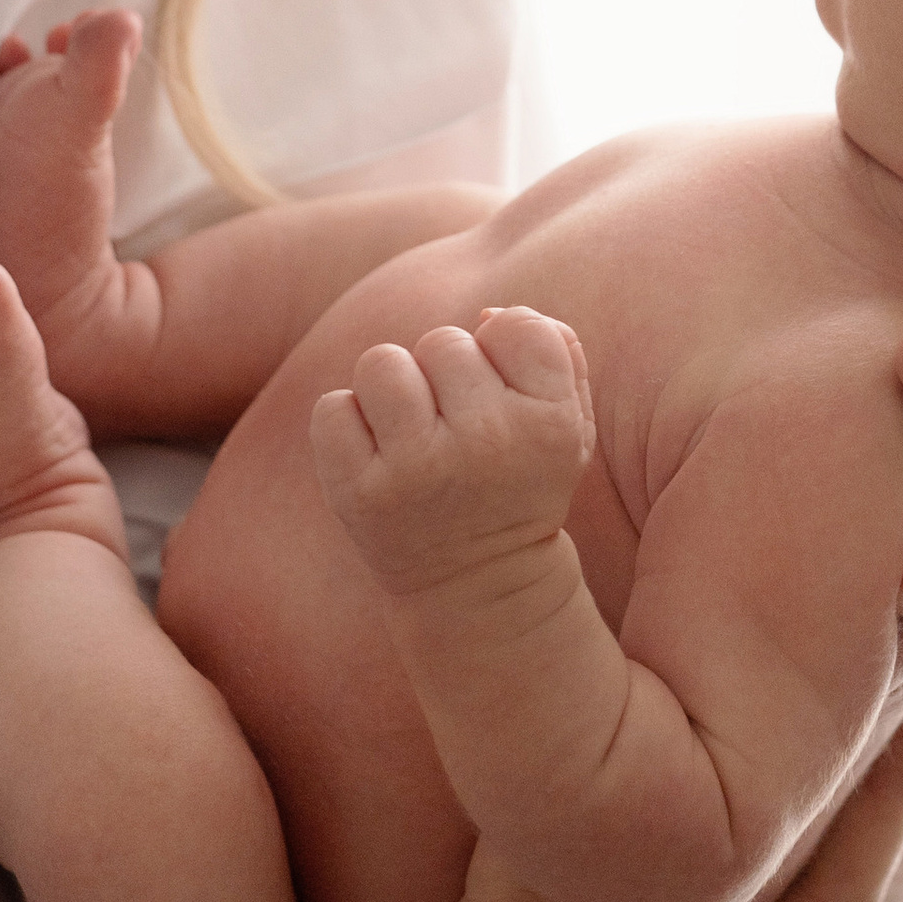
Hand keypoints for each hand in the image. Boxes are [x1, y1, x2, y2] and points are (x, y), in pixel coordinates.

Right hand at [24, 694, 902, 901]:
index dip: (888, 794)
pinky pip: (604, 868)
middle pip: (780, 885)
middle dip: (815, 762)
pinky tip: (612, 703)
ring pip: (690, 872)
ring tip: (750, 633)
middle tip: (858, 625)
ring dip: (716, 771)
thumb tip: (579, 765)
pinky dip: (623, 795)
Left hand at [311, 309, 594, 596]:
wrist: (479, 586)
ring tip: (411, 432)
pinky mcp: (359, 492)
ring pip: (383, 363)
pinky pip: (333, 408)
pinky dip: (347, 425)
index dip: (504, 352)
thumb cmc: (522, 484)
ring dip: (392, 390)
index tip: (505, 398)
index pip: (517, 326)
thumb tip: (485, 315)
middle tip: (456, 428)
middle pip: (444, 341)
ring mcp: (418, 469)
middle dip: (445, 374)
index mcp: (549, 424)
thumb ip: (555, 348)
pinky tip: (376, 457)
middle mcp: (488, 442)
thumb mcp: (570, 424)